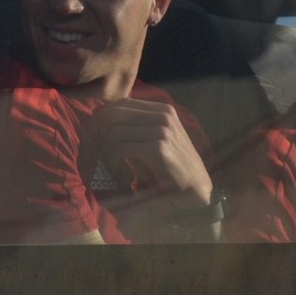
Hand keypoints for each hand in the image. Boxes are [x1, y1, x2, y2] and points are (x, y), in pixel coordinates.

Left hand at [93, 98, 212, 204]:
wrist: (197, 190)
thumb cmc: (172, 168)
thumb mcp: (155, 142)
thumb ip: (135, 128)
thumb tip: (100, 119)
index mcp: (162, 110)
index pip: (120, 104)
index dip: (103, 119)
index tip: (98, 139)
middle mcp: (163, 115)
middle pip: (113, 114)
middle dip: (100, 133)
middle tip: (100, 154)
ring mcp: (162, 130)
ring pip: (114, 132)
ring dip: (107, 153)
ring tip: (112, 168)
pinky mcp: (158, 148)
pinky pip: (120, 148)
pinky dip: (114, 163)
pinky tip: (120, 174)